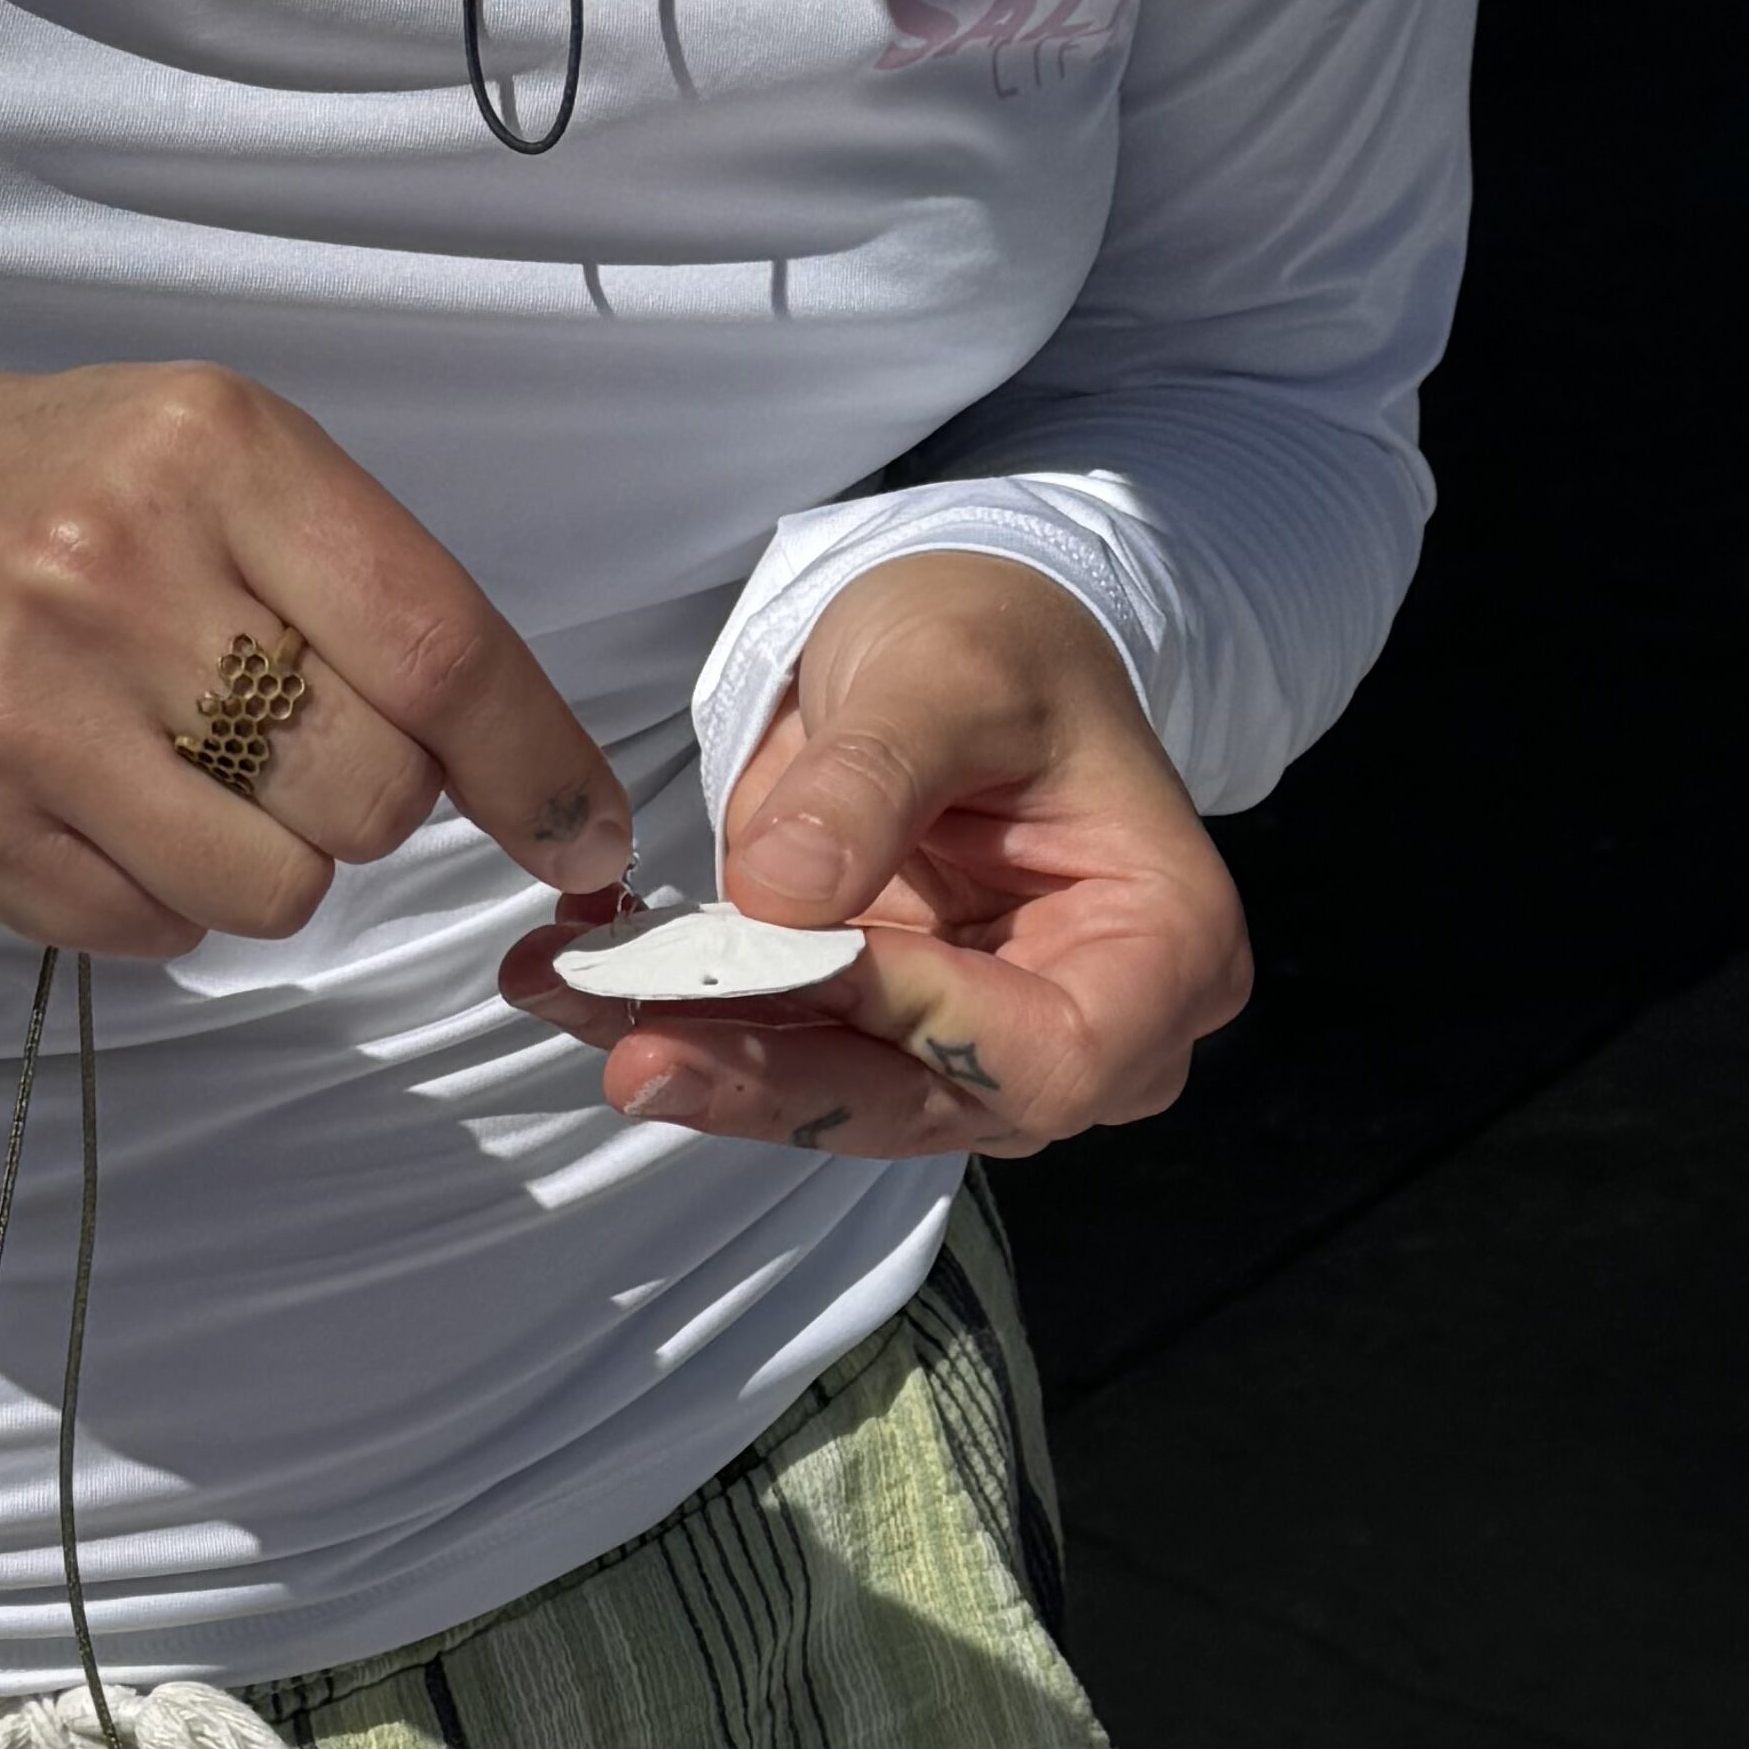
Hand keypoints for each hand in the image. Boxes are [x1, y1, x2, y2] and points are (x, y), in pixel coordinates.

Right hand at [0, 359, 629, 949]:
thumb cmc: (57, 501)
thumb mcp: (223, 468)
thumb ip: (379, 599)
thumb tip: (544, 791)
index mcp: (211, 454)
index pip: (436, 646)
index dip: (535, 764)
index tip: (584, 830)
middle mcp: (110, 572)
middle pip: (370, 795)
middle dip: (362, 796)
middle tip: (276, 739)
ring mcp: (18, 708)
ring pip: (273, 892)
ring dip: (261, 860)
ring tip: (176, 770)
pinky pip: (154, 935)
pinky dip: (154, 894)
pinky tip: (88, 801)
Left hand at [597, 555, 1251, 1156]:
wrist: (957, 652)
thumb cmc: (994, 644)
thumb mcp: (944, 672)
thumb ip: (873, 779)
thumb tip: (781, 892)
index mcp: (1165, 943)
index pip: (1053, 1048)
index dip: (923, 1024)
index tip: (796, 964)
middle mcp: (1098, 1030)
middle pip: (940, 1103)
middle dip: (781, 1081)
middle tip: (636, 1055)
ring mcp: (990, 1050)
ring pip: (854, 1102)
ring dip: (715, 1067)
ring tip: (583, 1013)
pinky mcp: (895, 1043)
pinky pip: (799, 1063)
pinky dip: (696, 1034)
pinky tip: (587, 996)